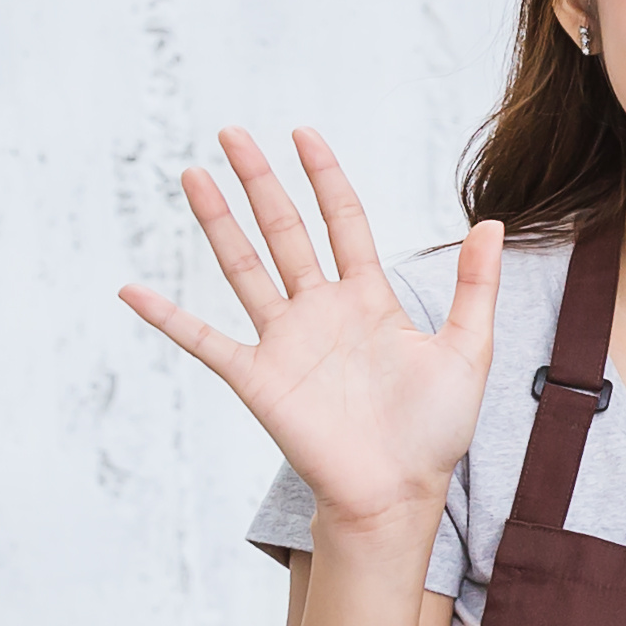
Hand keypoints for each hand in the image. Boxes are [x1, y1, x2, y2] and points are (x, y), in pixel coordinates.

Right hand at [119, 127, 501, 528]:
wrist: (399, 492)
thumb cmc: (435, 429)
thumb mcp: (467, 349)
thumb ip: (476, 286)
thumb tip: (493, 223)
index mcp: (369, 299)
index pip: (342, 221)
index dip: (324, 177)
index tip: (303, 134)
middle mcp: (321, 311)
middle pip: (285, 230)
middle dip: (259, 181)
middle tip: (232, 133)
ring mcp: (285, 342)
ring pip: (243, 267)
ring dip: (217, 222)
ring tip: (194, 175)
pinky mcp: (257, 378)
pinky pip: (203, 341)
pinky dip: (166, 317)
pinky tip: (132, 289)